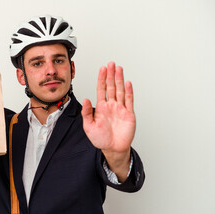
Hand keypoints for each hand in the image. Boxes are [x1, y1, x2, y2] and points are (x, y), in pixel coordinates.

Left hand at [81, 62, 135, 179]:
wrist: (113, 149)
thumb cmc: (100, 139)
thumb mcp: (89, 127)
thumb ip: (87, 113)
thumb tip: (85, 100)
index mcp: (101, 107)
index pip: (101, 89)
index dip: (101, 79)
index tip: (102, 69)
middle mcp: (111, 106)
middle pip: (111, 87)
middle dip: (110, 75)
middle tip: (111, 64)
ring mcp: (120, 109)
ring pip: (120, 90)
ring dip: (119, 79)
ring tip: (119, 69)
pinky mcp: (128, 114)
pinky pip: (129, 100)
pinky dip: (128, 91)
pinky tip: (127, 83)